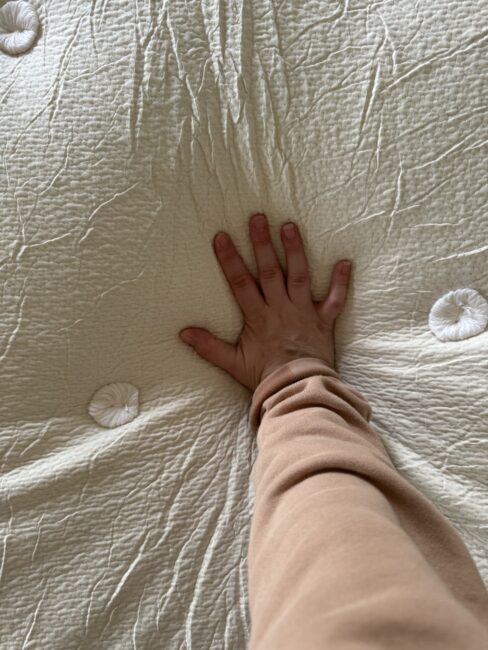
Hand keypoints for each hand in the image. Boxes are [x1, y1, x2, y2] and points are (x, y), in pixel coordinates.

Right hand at [179, 213, 351, 390]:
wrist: (298, 390)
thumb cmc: (266, 377)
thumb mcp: (233, 363)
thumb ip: (209, 346)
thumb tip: (184, 333)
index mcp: (258, 317)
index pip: (240, 282)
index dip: (230, 259)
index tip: (221, 236)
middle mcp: (281, 309)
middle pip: (270, 271)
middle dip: (262, 243)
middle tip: (258, 217)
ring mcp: (304, 312)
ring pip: (300, 276)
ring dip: (295, 251)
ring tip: (290, 226)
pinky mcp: (324, 321)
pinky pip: (336, 300)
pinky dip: (342, 282)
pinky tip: (345, 262)